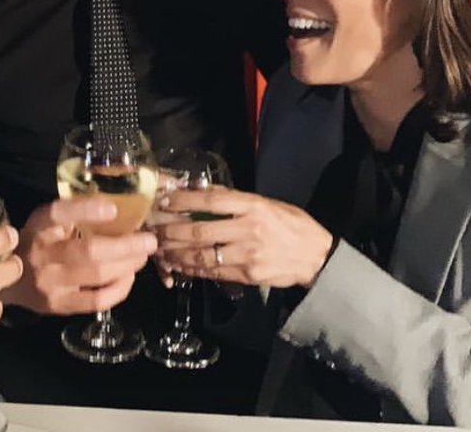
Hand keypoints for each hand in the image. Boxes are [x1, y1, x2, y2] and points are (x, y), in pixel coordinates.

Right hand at [0, 197, 156, 314]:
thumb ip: (74, 214)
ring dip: (128, 266)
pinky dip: (120, 289)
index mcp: (38, 226)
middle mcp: (42, 255)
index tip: (113, 209)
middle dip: (125, 246)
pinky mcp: (59, 306)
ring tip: (142, 257)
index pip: (57, 214)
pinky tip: (128, 278)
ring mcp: (50, 284)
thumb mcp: (47, 222)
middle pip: (88, 251)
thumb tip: (121, 204)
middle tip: (149, 240)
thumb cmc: (37, 242)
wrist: (7, 280)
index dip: (85, 210)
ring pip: (97, 276)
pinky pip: (97, 301)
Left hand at [156, 189, 332, 288]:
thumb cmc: (290, 225)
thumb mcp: (267, 204)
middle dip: (171, 232)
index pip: (211, 200)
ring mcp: (247, 254)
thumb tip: (202, 195)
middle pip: (200, 231)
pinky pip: (212, 272)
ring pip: (202, 255)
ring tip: (160, 250)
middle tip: (154, 231)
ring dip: (176, 253)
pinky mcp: (246, 274)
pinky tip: (179, 265)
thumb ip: (237, 202)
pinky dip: (192, 269)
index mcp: (253, 206)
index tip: (165, 201)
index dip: (184, 201)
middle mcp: (248, 229)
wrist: (316, 257)